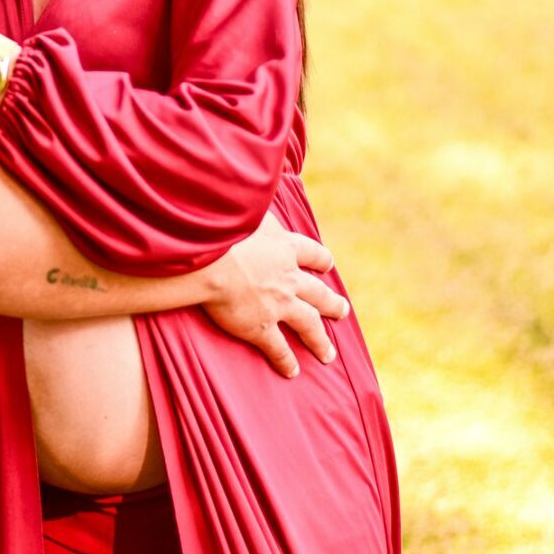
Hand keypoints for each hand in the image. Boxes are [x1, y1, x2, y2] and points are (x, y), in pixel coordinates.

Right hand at [201, 214, 349, 378]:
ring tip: (328, 353)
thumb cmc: (223, 228)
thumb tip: (255, 182)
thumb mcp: (248, 206)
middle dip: (332, 303)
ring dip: (319, 340)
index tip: (328, 262)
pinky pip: (279, 349)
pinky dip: (287, 361)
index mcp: (285, 248)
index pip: (311, 253)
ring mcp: (279, 305)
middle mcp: (289, 278)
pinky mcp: (261, 327)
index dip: (320, 259)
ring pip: (308, 324)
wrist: (211, 259)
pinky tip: (293, 372)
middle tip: (342, 311)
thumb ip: (256, 201)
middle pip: (318, 293)